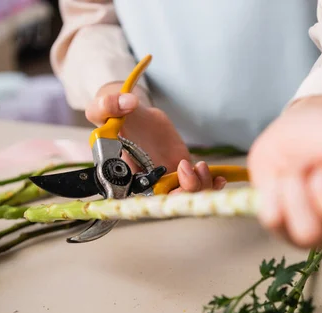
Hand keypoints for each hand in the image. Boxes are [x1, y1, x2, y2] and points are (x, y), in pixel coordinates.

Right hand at [85, 83, 225, 192]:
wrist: (131, 112)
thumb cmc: (114, 116)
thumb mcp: (104, 109)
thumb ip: (108, 105)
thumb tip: (128, 103)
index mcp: (126, 177)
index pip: (145, 199)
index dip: (163, 196)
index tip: (174, 182)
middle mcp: (148, 183)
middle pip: (171, 201)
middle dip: (186, 190)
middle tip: (186, 168)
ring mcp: (167, 178)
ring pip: (188, 195)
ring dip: (200, 185)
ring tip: (199, 165)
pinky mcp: (181, 170)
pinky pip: (198, 185)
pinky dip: (211, 184)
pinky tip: (218, 177)